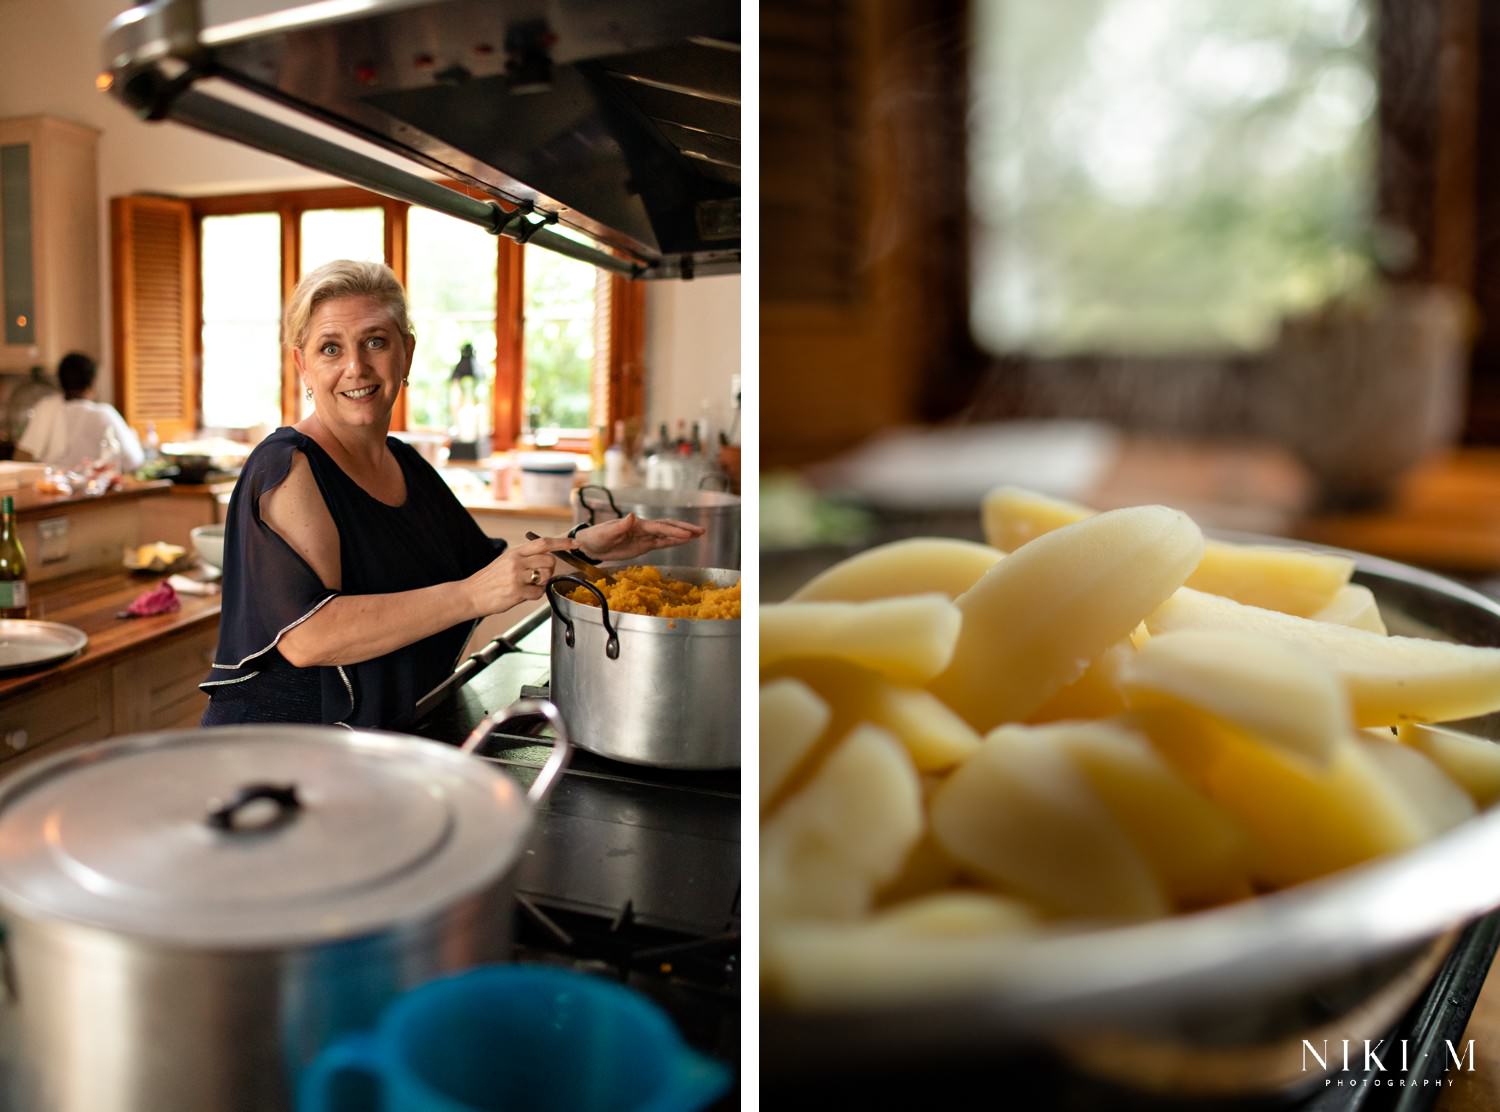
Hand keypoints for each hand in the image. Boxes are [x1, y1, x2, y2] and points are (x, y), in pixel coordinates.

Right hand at [464, 535, 577, 614]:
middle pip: (550, 561)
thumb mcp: (505, 561)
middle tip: (540, 576)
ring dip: (542, 583)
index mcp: (515, 552)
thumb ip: (525, 558)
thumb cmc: (489, 580)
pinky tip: (522, 594)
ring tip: (528, 586)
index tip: (576, 543)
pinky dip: (534, 595)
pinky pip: (538, 593)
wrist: (470, 594)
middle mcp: (517, 562)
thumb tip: (547, 559)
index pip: (544, 543)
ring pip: (546, 577)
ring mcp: (517, 577)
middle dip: (550, 570)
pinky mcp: (516, 592)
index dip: (562, 543)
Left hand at [573, 513, 704, 562]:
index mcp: (636, 525)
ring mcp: (644, 537)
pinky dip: (673, 542)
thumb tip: (632, 516)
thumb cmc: (595, 537)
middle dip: (684, 529)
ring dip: (682, 534)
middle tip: (701, 531)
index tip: (687, 535)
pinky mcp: (643, 545)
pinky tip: (684, 541)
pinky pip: (661, 542)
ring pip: (667, 534)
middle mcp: (643, 528)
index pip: (659, 527)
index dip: (673, 531)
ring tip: (699, 535)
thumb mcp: (605, 533)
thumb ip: (619, 526)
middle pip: (668, 527)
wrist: (588, 544)